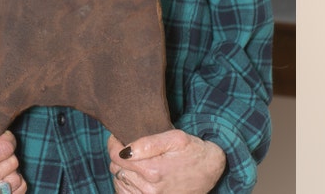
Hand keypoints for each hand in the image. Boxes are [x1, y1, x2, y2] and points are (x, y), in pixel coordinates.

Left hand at [107, 130, 224, 193]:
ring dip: (122, 170)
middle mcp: (149, 189)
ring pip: (119, 182)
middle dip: (119, 155)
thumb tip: (124, 150)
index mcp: (152, 170)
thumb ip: (148, 143)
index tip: (118, 137)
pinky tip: (134, 175)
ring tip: (135, 161)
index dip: (113, 143)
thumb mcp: (175, 138)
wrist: (210, 171)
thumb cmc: (193, 151)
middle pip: (115, 168)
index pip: (115, 156)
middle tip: (129, 147)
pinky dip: (125, 184)